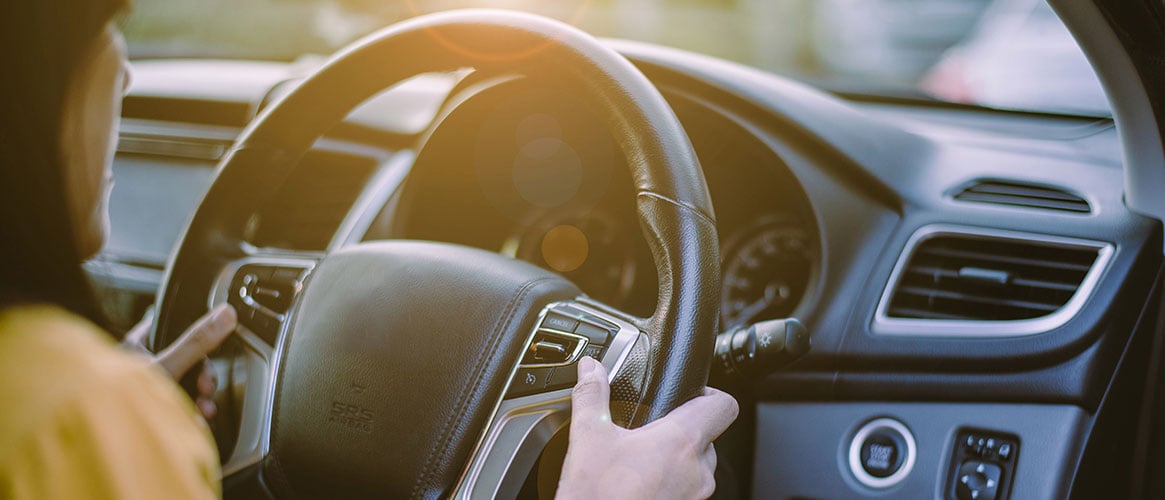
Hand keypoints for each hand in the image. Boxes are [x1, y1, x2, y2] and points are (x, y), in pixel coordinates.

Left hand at [123, 304, 237, 419]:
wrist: (106, 441)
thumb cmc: (118, 404)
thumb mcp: (165, 367)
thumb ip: (196, 342)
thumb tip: (224, 314)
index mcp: (139, 343)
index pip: (173, 325)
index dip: (196, 332)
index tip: (211, 346)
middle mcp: (145, 363)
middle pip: (188, 359)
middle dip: (202, 378)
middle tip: (205, 389)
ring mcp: (151, 387)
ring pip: (188, 384)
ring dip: (201, 398)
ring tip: (204, 411)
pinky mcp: (156, 408)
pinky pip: (182, 404)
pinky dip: (192, 412)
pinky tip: (196, 421)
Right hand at [557, 357, 738, 499]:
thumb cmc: (597, 497)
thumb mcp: (588, 438)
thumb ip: (592, 395)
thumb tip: (591, 369)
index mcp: (681, 442)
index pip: (724, 406)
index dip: (709, 393)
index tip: (687, 394)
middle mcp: (698, 471)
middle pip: (707, 436)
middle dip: (680, 430)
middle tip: (649, 431)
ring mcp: (695, 497)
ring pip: (698, 466)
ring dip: (676, 459)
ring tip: (640, 460)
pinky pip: (688, 490)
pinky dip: (671, 482)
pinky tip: (640, 483)